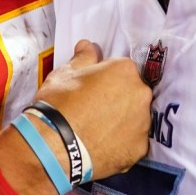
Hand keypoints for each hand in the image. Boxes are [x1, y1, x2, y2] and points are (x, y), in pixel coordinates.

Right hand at [0, 40, 151, 194]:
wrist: (52, 145)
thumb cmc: (58, 104)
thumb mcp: (65, 73)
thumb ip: (83, 58)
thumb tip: (88, 45)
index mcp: (125, 71)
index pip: (122, 70)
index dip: (107, 79)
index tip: (95, 89)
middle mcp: (141, 94)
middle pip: (134, 93)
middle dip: (120, 99)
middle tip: (96, 110)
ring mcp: (143, 123)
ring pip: (137, 118)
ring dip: (124, 121)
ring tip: (99, 130)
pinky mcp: (139, 149)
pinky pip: (134, 142)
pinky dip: (123, 143)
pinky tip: (103, 145)